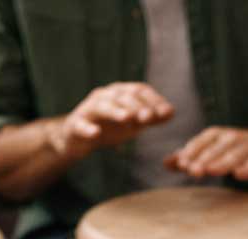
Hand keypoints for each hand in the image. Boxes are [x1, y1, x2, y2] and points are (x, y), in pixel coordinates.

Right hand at [52, 83, 174, 160]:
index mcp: (120, 93)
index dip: (153, 100)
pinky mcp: (75, 124)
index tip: (166, 112)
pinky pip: (81, 124)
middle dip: (137, 106)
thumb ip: (151, 118)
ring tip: (127, 119)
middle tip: (149, 117)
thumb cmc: (109, 127)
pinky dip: (88, 128)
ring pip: (102, 106)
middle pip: (122, 96)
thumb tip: (172, 112)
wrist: (78, 139)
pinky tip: (95, 133)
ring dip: (116, 111)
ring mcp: (88, 109)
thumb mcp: (133, 123)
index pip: (139, 90)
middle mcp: (105, 96)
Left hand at [165, 127, 247, 180]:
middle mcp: (233, 138)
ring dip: (222, 163)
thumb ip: (190, 157)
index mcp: (217, 135)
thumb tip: (166, 163)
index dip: (192, 151)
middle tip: (192, 170)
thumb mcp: (211, 150)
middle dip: (204, 159)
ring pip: (234, 156)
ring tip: (211, 170)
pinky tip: (240, 174)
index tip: (182, 163)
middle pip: (216, 150)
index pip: (202, 141)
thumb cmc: (233, 151)